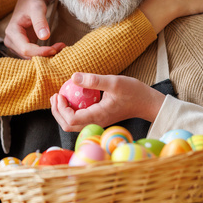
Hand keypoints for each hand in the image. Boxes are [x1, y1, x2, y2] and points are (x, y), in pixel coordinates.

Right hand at [3, 0, 66, 58]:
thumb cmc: (33, 1)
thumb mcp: (37, 9)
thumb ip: (40, 22)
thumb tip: (45, 37)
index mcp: (12, 32)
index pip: (25, 49)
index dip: (40, 52)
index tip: (55, 49)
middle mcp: (11, 41)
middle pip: (28, 55)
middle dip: (44, 54)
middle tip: (61, 47)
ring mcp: (16, 45)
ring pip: (31, 57)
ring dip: (46, 54)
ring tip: (60, 46)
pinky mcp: (24, 45)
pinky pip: (34, 54)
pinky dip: (45, 53)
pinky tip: (55, 48)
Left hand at [49, 73, 164, 131]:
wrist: (147, 103)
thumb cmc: (134, 92)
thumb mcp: (114, 82)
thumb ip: (93, 80)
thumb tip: (72, 77)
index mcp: (98, 116)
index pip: (71, 119)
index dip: (61, 108)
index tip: (59, 94)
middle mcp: (96, 123)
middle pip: (68, 126)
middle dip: (57, 112)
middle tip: (55, 96)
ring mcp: (98, 122)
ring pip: (73, 125)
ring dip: (63, 112)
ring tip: (60, 97)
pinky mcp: (99, 119)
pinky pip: (80, 120)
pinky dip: (71, 111)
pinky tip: (72, 98)